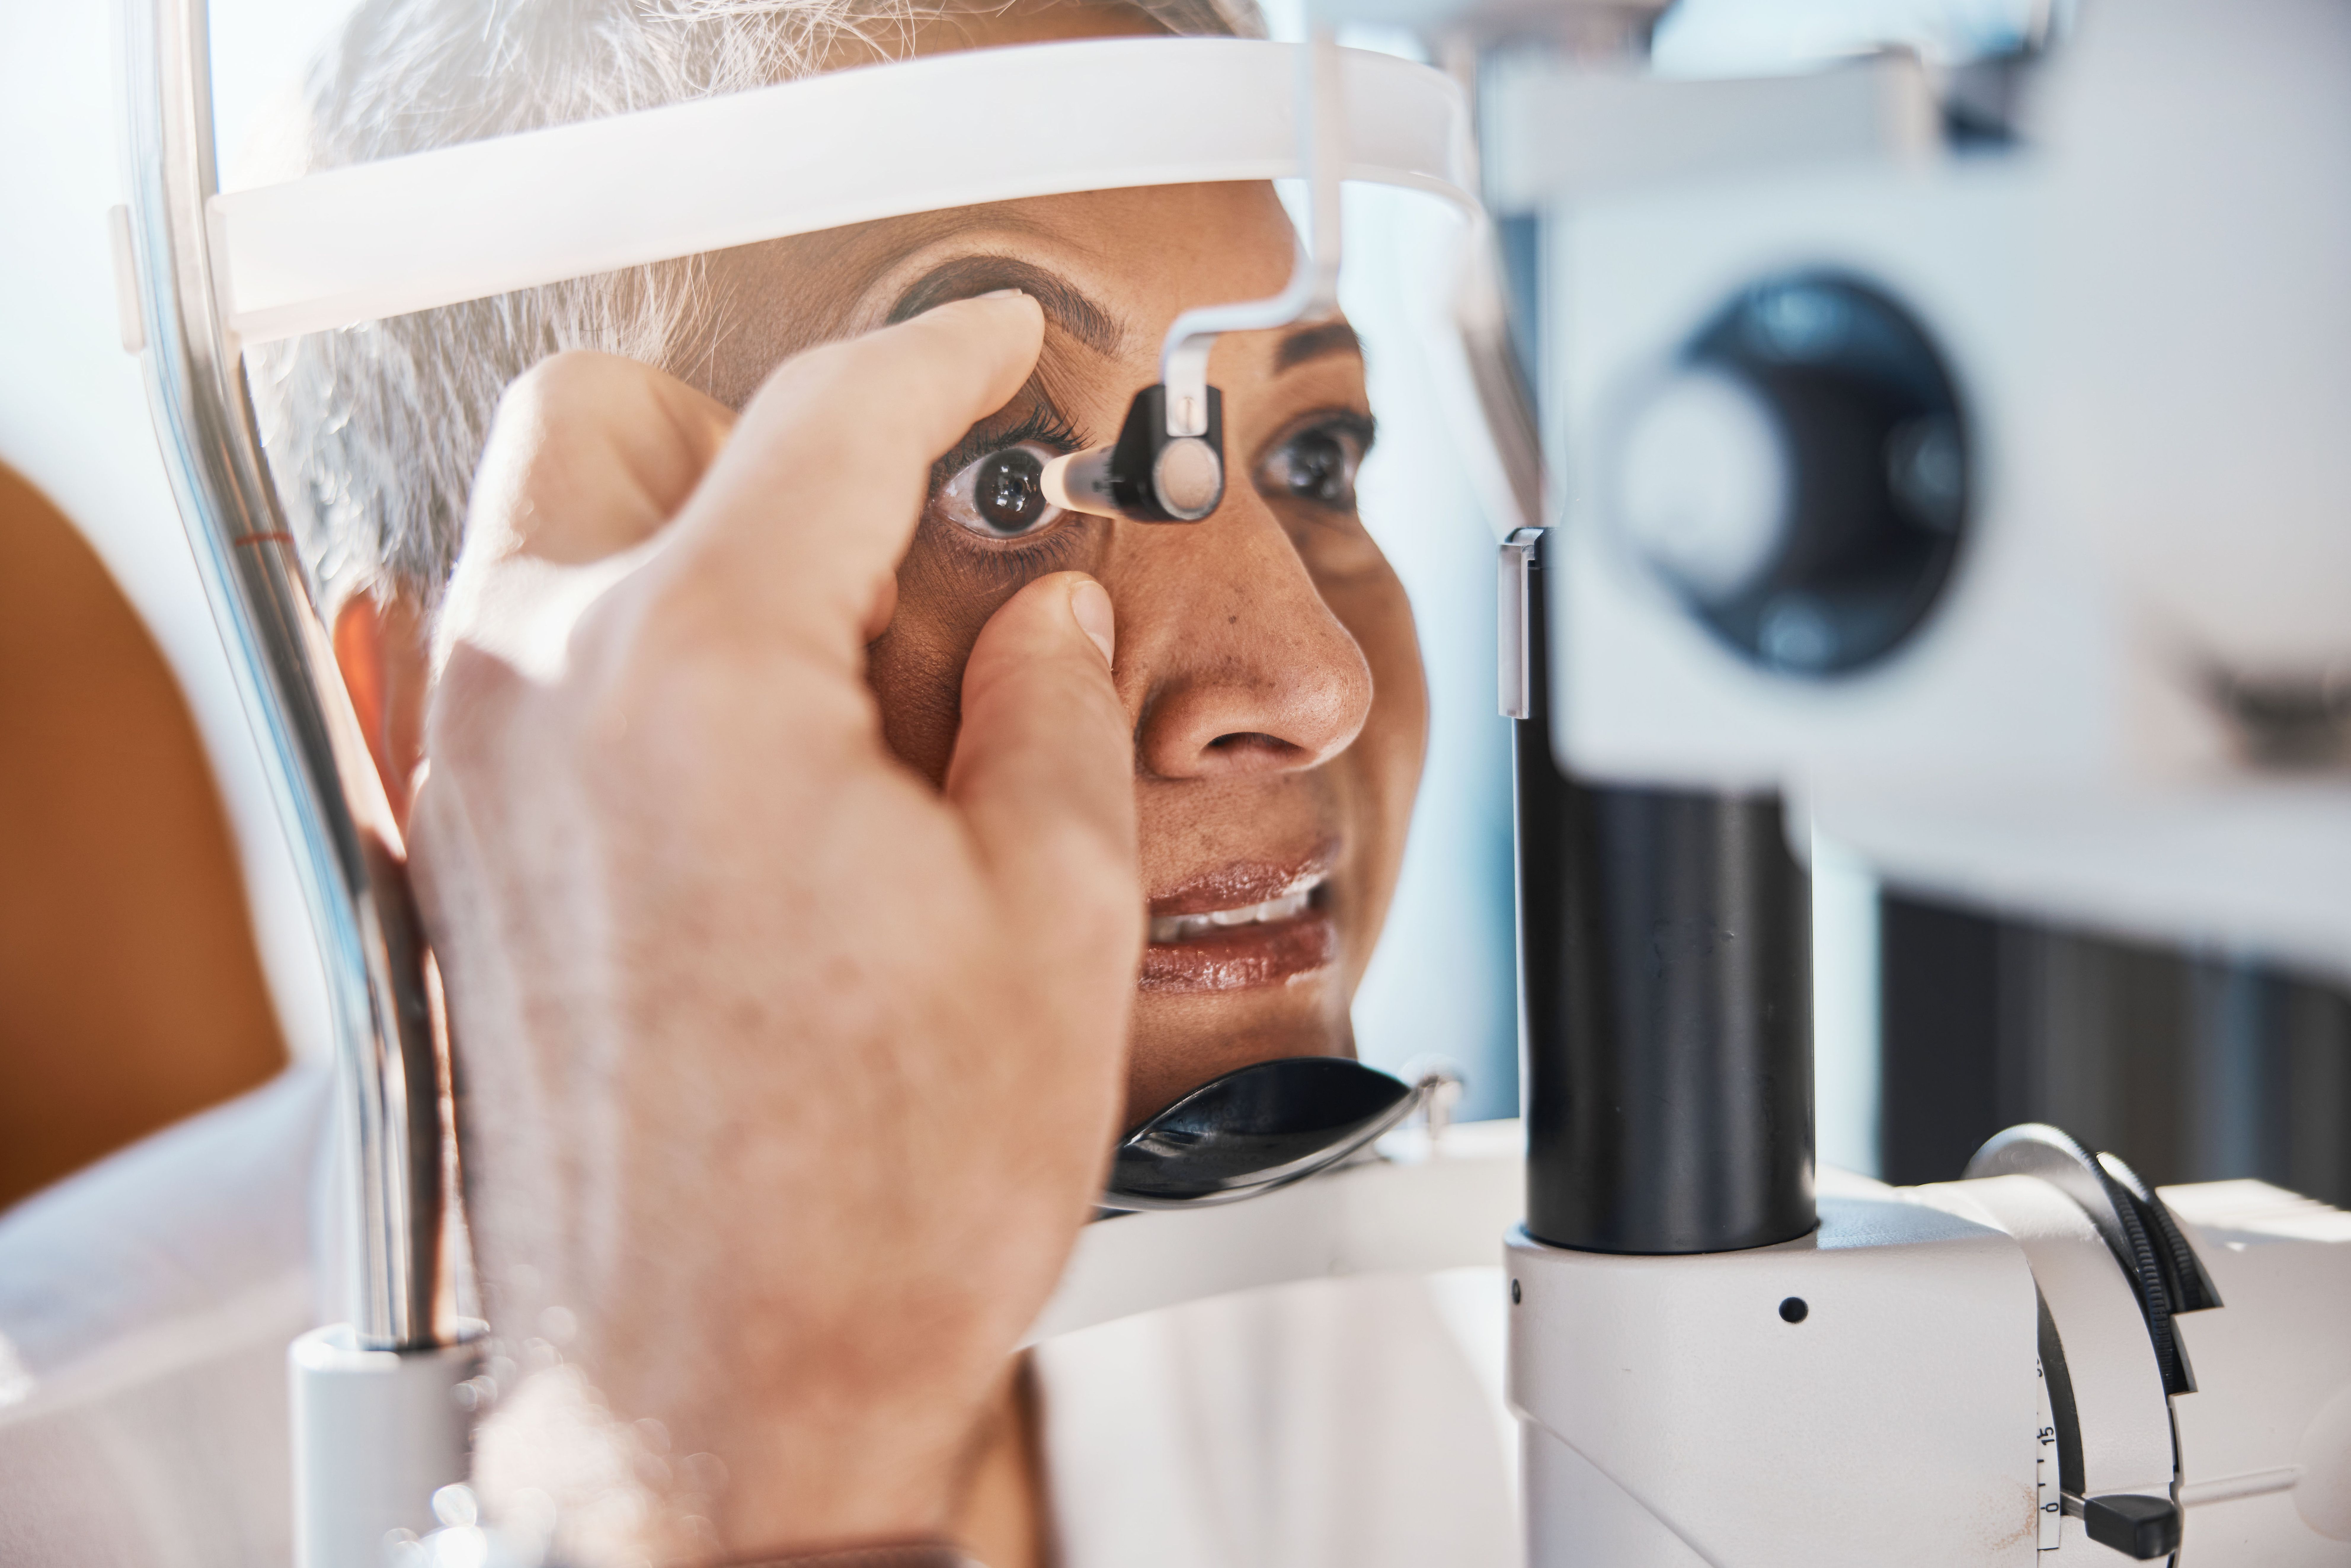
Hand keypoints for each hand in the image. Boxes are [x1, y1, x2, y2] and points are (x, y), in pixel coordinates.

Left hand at [408, 295, 1138, 1562]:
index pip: (830, 416)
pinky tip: (771, 768)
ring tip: (847, 663)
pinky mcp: (467, 871)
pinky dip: (641, 657)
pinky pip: (530, 675)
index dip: (941, 361)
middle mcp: (544, 698)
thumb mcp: (1049, 924)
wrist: (729, 1404)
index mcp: (703, 673)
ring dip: (694, 542)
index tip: (993, 353)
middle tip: (897, 518)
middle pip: (611, 423)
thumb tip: (1048, 627)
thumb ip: (1047, 717)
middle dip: (758, 429)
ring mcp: (479, 787)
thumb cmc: (875, 1205)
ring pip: (552, 542)